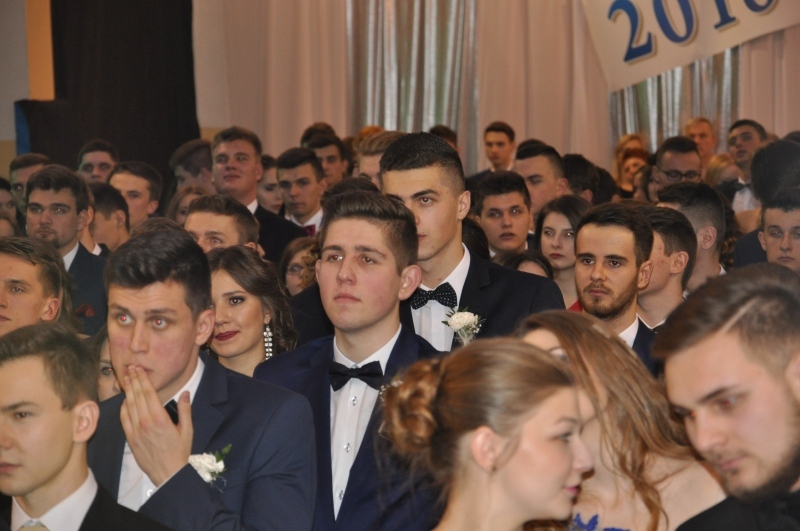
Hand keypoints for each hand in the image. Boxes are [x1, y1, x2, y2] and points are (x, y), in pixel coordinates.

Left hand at [120, 366, 193, 486]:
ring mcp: (136, 431)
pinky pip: (124, 419)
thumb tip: (185, 393)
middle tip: (130, 368)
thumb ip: (185, 410)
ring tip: (126, 379)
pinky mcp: (131, 438)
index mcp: (160, 418)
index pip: (148, 393)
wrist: (168, 473)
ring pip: (128, 406)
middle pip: (137, 396)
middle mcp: (145, 422)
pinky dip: (123, 407)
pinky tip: (125, 400)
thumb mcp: (187, 429)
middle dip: (133, 380)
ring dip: (127, 391)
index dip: (143, 379)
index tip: (139, 369)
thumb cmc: (180, 452)